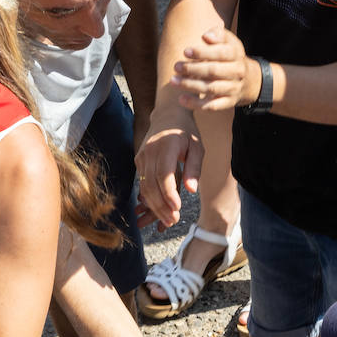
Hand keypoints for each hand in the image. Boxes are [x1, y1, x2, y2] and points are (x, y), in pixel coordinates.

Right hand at [135, 106, 201, 227]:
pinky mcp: (138, 161)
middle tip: (173, 221)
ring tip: (167, 220)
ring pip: (144, 187)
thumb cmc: (186, 132)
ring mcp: (141, 156)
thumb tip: (191, 190)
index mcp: (166, 146)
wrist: (167, 115)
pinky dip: (149, 199)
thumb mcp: (197, 147)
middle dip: (161, 206)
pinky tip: (159, 210)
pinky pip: (142, 183)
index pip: (164, 174)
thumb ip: (194, 168)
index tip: (178, 208)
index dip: (169, 194)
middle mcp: (150, 151)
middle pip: (151, 184)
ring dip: (154, 206)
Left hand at [171, 27, 258, 110]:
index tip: (186, 51)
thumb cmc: (231, 57)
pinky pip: (212, 106)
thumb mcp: (229, 42)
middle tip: (176, 66)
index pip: (221, 53)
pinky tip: (181, 99)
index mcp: (236, 55)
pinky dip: (196, 104)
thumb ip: (218, 35)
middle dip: (193, 69)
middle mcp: (237, 72)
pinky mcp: (228, 102)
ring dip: (190, 85)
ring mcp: (233, 88)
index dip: (203, 52)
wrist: (249, 80)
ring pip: (211, 88)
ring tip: (173, 81)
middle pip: (214, 71)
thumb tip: (206, 36)